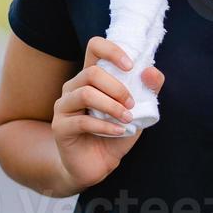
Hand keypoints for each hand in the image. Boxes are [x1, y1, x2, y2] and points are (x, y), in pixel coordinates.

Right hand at [52, 36, 164, 194]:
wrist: (96, 166)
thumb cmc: (114, 134)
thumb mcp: (138, 111)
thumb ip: (148, 91)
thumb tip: (151, 72)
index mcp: (90, 78)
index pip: (94, 47)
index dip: (112, 50)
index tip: (131, 66)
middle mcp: (73, 87)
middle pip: (91, 72)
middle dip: (117, 87)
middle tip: (132, 103)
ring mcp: (63, 106)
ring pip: (85, 94)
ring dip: (111, 106)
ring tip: (127, 119)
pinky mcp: (60, 127)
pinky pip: (82, 121)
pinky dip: (105, 126)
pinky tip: (118, 132)